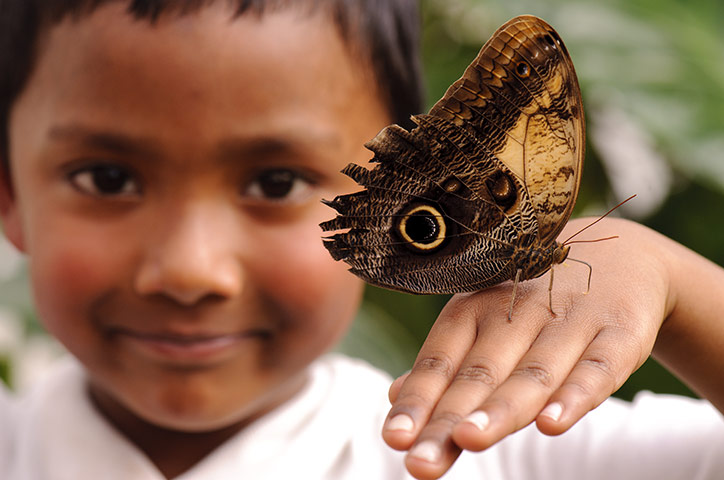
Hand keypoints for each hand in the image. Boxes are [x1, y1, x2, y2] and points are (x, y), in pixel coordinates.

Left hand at [381, 217, 675, 479]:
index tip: (394, 438)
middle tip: (420, 462)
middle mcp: (516, 312)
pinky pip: (596, 367)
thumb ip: (447, 363)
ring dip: (500, 408)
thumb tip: (394, 396)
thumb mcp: (487, 322)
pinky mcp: (618, 332)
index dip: (417, 400)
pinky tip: (552, 425)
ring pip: (532, 372)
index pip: (440, 360)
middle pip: (479, 373)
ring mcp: (569, 320)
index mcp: (476, 309)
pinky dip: (575, 396)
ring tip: (469, 440)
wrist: (621, 255)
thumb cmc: (536, 302)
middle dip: (448, 419)